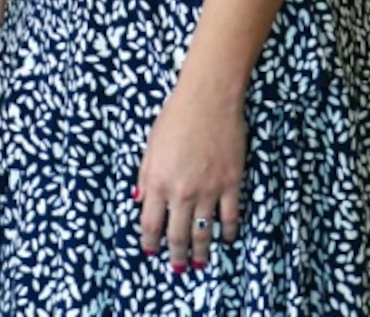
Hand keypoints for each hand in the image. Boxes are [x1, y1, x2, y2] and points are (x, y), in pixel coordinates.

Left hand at [136, 75, 245, 270]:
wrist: (208, 100)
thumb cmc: (175, 117)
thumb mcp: (151, 145)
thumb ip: (145, 175)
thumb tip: (138, 198)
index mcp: (158, 181)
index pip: (151, 222)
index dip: (150, 241)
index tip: (150, 251)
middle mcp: (182, 192)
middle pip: (177, 234)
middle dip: (176, 255)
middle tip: (177, 268)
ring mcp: (208, 191)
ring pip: (203, 231)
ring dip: (201, 251)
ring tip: (199, 264)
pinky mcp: (230, 184)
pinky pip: (229, 217)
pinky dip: (227, 232)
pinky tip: (225, 239)